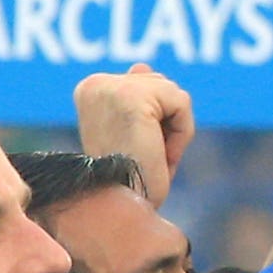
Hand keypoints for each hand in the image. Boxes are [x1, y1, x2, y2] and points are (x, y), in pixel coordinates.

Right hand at [75, 64, 197, 205]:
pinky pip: (182, 104)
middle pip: (162, 84)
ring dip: (174, 130)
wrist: (120, 206)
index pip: (147, 84)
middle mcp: (95, 84)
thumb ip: (140, 97)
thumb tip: (141, 66)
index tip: (134, 145)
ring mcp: (111, 87)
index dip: (154, 121)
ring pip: (174, 93)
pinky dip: (181, 134)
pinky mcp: (132, 98)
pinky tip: (158, 152)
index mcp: (90, 90)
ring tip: (149, 154)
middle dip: (165, 122)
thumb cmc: (129, 179)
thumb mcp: (133, 133)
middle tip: (143, 152)